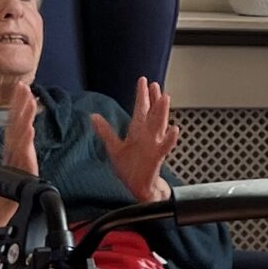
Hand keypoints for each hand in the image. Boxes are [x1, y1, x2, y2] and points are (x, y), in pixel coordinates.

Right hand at [2, 80, 39, 175]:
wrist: (7, 191)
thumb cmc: (15, 169)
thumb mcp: (20, 149)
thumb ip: (22, 135)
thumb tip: (27, 122)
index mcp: (14, 137)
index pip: (15, 115)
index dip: (18, 100)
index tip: (22, 85)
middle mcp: (13, 141)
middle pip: (16, 118)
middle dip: (20, 102)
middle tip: (23, 86)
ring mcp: (17, 150)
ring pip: (21, 129)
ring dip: (25, 115)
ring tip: (30, 102)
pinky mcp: (22, 161)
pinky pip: (24, 148)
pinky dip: (26, 138)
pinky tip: (30, 129)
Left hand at [90, 77, 181, 203]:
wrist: (136, 187)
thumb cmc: (128, 168)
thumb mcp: (114, 147)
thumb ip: (105, 131)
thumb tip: (93, 116)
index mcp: (137, 132)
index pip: (141, 109)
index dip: (142, 95)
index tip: (144, 81)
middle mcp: (147, 136)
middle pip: (152, 113)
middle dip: (154, 99)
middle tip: (156, 85)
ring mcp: (153, 145)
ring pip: (160, 125)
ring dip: (163, 112)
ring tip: (165, 98)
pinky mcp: (157, 157)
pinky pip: (165, 146)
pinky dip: (170, 138)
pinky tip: (174, 129)